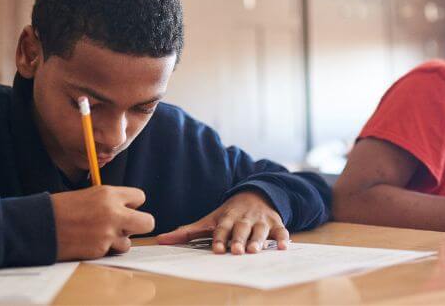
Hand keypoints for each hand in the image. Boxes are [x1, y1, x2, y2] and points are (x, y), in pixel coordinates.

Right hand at [50, 185, 154, 260]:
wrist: (40, 224)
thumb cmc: (63, 208)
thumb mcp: (90, 195)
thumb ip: (111, 201)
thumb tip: (128, 210)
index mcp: (109, 193)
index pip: (140, 197)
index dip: (133, 205)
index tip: (124, 208)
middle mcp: (113, 212)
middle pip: (148, 222)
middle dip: (139, 225)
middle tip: (125, 226)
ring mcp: (107, 232)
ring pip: (129, 242)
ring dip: (118, 241)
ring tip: (101, 236)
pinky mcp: (100, 249)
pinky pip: (112, 252)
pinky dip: (104, 249)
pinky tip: (89, 242)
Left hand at [156, 191, 289, 253]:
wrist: (255, 194)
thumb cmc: (228, 213)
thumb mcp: (209, 220)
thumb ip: (187, 231)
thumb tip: (160, 240)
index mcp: (227, 217)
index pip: (222, 227)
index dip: (220, 238)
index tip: (217, 249)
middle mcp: (244, 217)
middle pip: (241, 228)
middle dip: (238, 239)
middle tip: (236, 251)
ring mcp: (260, 220)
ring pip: (260, 230)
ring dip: (258, 240)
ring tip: (254, 251)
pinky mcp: (275, 222)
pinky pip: (281, 230)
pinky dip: (283, 238)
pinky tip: (284, 247)